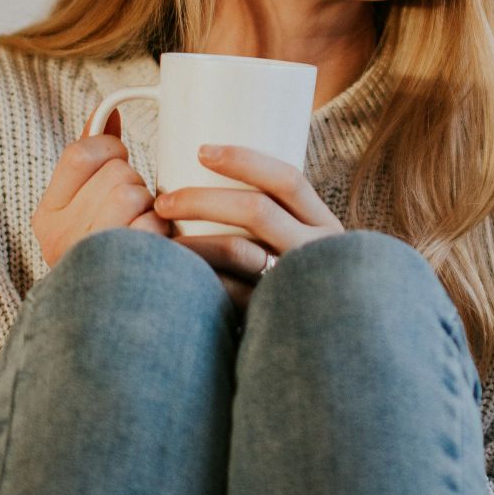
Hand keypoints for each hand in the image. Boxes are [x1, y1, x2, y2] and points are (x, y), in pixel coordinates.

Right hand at [30, 108, 172, 269]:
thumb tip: (107, 112)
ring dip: (151, 208)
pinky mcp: (122, 274)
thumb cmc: (106, 253)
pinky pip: (152, 227)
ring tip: (144, 230)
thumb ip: (92, 157)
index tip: (119, 161)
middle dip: (135, 184)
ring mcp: (89, 258)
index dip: (110, 148)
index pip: (80, 153)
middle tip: (134, 210)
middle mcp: (60, 238)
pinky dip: (162, 234)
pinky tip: (155, 250)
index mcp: (46, 216)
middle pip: (117, 173)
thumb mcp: (84, 206)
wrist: (110, 326)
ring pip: (134, 194)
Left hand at [155, 144, 344, 312]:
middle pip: (257, 211)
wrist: (332, 343)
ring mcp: (295, 283)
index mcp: (323, 224)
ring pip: (238, 251)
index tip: (201, 150)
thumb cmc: (302, 281)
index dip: (245, 160)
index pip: (288, 180)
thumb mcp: (306, 245)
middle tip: (164, 201)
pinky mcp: (273, 313)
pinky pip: (229, 292)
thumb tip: (212, 180)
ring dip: (192, 240)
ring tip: (161, 238)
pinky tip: (176, 277)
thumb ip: (275, 222)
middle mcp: (316, 250)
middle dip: (202, 200)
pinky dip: (199, 278)